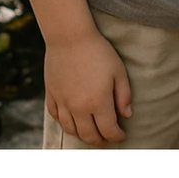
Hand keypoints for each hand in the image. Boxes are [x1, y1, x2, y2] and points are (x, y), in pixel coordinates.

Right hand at [43, 31, 132, 145]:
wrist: (69, 36)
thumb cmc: (98, 51)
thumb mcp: (118, 71)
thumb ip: (124, 95)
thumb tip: (127, 115)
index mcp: (98, 102)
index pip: (108, 130)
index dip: (117, 136)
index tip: (121, 135)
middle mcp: (78, 107)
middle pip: (89, 135)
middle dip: (100, 141)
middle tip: (107, 138)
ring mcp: (63, 102)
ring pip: (71, 130)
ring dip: (82, 136)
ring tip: (91, 133)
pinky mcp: (51, 95)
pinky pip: (56, 118)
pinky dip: (65, 123)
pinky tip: (73, 120)